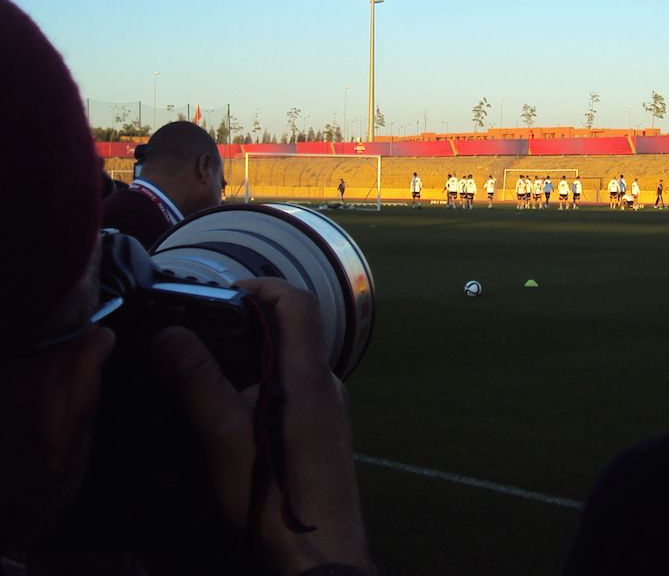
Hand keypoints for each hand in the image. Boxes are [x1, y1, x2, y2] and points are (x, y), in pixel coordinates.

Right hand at [149, 278, 373, 574]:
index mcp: (308, 375)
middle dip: (250, 327)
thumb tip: (169, 335)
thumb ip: (196, 379)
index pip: (297, 302)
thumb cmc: (276, 494)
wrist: (319, 548)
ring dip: (256, 363)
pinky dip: (268, 391)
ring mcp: (331, 412)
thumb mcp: (222, 432)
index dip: (263, 286)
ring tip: (214, 382)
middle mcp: (328, 386)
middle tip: (207, 338)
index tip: (228, 292)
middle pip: (294, 333)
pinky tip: (239, 421)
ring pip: (294, 368)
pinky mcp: (327, 436)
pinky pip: (299, 396)